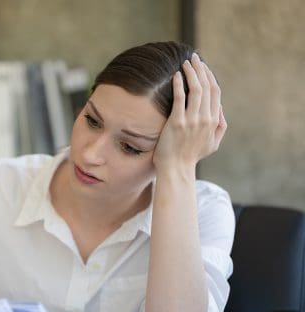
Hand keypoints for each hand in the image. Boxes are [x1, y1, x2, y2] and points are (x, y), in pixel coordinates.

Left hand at [153, 53, 227, 172]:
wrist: (176, 169)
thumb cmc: (191, 156)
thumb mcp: (212, 144)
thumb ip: (220, 126)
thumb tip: (221, 110)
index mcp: (214, 121)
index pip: (215, 92)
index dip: (210, 77)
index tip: (203, 67)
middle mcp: (205, 119)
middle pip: (206, 87)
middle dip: (201, 69)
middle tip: (194, 57)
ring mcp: (192, 120)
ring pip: (195, 89)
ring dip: (191, 72)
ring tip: (185, 62)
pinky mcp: (177, 122)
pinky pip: (180, 98)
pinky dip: (179, 84)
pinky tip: (176, 75)